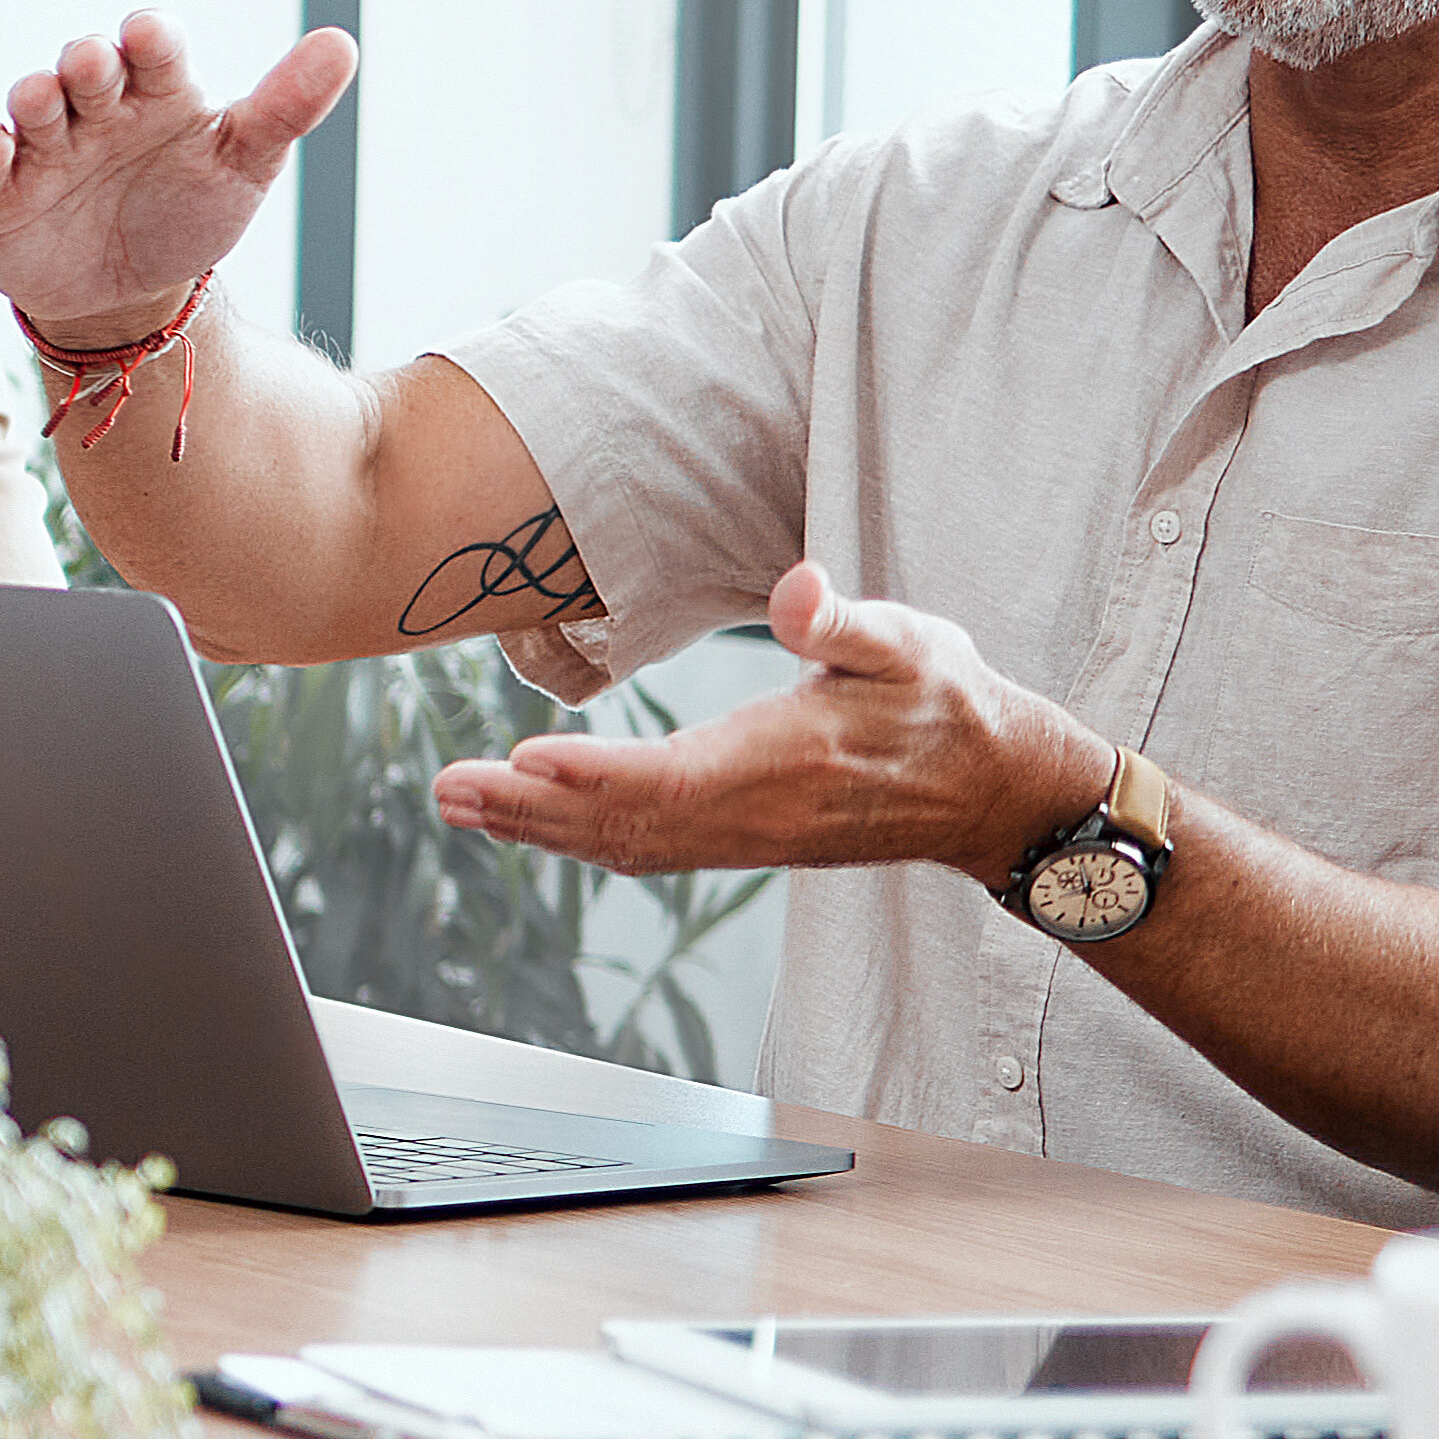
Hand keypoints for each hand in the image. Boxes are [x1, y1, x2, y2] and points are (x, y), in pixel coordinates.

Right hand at [0, 12, 363, 349]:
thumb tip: (343, 43)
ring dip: (33, 97)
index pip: (153, 47)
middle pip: (85, 66)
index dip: (149, 37)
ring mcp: (45, 145)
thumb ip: (287, 106)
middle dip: (85, 63)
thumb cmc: (187, 214)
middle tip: (93, 67)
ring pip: (30, 103)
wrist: (130, 295)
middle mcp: (97, 108)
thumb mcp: (244, 165)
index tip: (151, 35)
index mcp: (157, 91)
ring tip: (41, 102)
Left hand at [432, 563, 1104, 885]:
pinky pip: (645, 850)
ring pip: (623, 844)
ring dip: (537, 828)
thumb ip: (846, 622)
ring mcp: (743, 839)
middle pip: (623, 822)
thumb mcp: (912, 646)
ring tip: (459, 804)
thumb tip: (798, 589)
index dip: (596, 774)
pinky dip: (578, 839)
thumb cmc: (947, 704)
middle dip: (529, 808)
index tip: (526, 759)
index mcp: (785, 760)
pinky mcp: (740, 844)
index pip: (674, 776)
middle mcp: (752, 814)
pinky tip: (532, 822)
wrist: (991, 789)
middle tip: (447, 789)